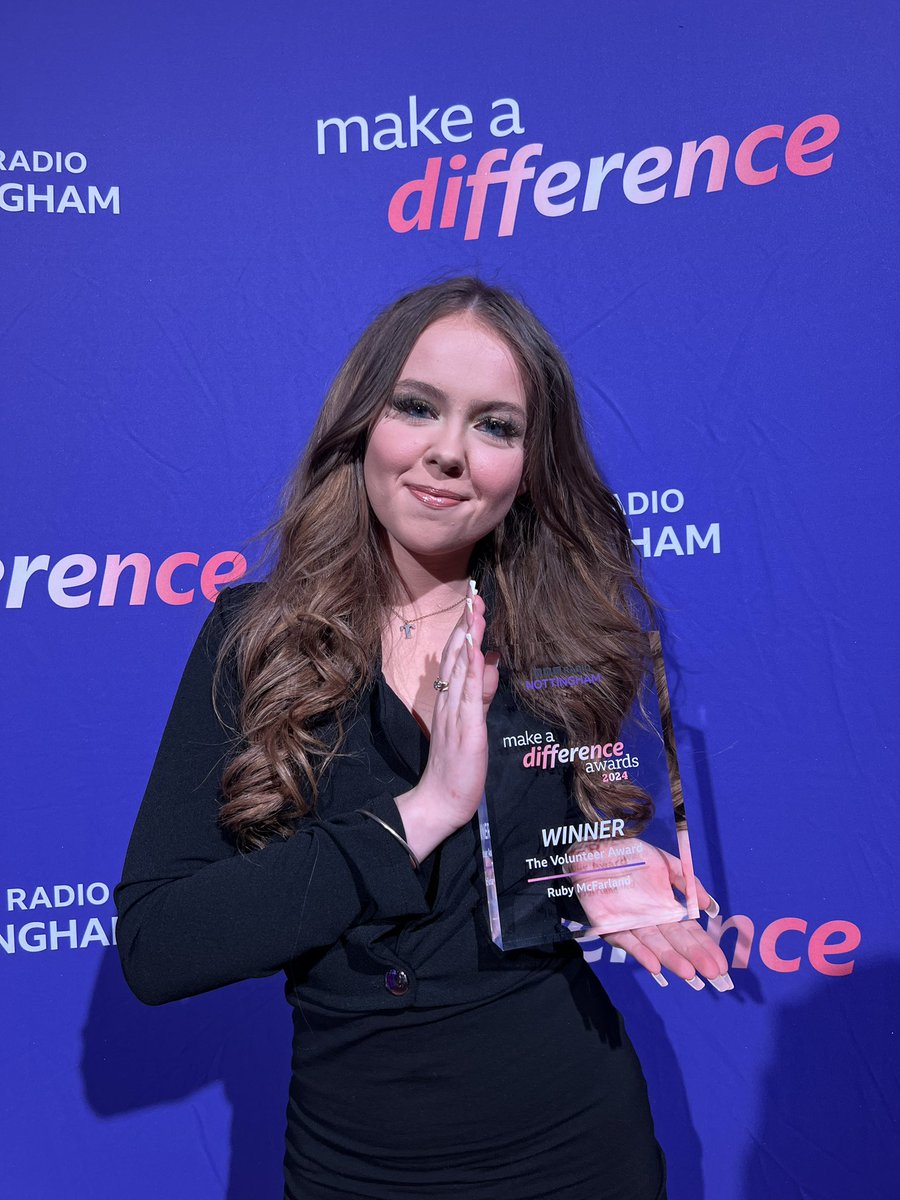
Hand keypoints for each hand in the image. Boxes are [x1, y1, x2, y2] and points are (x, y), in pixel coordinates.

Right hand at [394, 584, 499, 860]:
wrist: (441, 798)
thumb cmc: (457, 764)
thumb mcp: (473, 721)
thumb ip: (481, 691)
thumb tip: (489, 660)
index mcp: (450, 699)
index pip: (457, 658)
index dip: (465, 630)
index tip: (473, 605)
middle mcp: (449, 700)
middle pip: (457, 656)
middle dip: (466, 625)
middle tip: (474, 596)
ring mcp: (455, 712)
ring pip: (461, 668)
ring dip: (469, 639)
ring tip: (476, 611)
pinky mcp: (466, 727)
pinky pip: (468, 694)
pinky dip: (471, 670)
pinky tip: (476, 651)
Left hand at [571, 846, 732, 990]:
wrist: (595, 846)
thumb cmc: (631, 854)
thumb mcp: (665, 863)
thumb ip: (688, 881)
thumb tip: (711, 907)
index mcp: (667, 908)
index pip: (691, 932)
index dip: (706, 947)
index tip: (722, 965)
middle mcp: (652, 920)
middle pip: (677, 942)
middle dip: (695, 957)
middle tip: (714, 974)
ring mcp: (632, 924)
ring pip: (655, 945)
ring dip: (671, 959)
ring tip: (689, 973)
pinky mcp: (611, 925)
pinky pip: (626, 941)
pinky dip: (640, 953)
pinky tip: (654, 965)